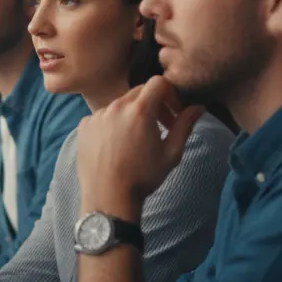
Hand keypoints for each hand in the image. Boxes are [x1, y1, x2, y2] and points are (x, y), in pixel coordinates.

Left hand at [77, 75, 204, 217]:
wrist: (108, 199)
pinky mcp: (84, 126)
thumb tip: (198, 107)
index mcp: (139, 110)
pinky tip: (116, 145)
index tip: (173, 113)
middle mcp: (116, 107)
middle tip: (160, 127)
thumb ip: (185, 125)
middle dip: (153, 104)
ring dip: (132, 115)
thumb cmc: (142, 178)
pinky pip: (102, 116)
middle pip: (139, 92)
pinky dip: (112, 124)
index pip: (158, 83)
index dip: (170, 94)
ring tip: (136, 139)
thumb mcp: (171, 153)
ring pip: (119, 104)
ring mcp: (97, 116)